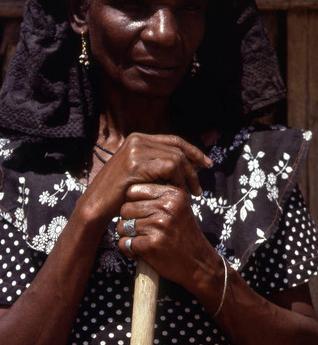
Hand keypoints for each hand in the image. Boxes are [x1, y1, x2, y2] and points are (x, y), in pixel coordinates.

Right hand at [78, 133, 210, 226]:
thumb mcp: (141, 174)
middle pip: (177, 149)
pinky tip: (177, 192)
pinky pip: (169, 167)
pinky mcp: (136, 163)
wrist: (97, 205)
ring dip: (186, 177)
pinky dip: (177, 180)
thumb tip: (188, 163)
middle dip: (193, 168)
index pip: (173, 140)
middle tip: (199, 188)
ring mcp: (135, 149)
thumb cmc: (119, 194)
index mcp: (138, 139)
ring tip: (189, 193)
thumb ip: (158, 165)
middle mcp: (137, 140)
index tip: (206, 163)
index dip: (192, 151)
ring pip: (175, 158)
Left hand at [117, 183, 214, 288]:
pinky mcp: (152, 244)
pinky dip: (129, 250)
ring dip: (128, 236)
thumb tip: (126, 192)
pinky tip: (141, 252)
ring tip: (142, 240)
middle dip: (128, 220)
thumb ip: (157, 197)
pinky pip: (125, 243)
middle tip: (140, 230)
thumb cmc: (184, 234)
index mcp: (173, 194)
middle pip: (125, 208)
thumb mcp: (178, 208)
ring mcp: (159, 226)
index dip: (131, 203)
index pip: (133, 190)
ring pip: (123, 226)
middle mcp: (167, 207)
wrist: (199, 263)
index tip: (140, 213)